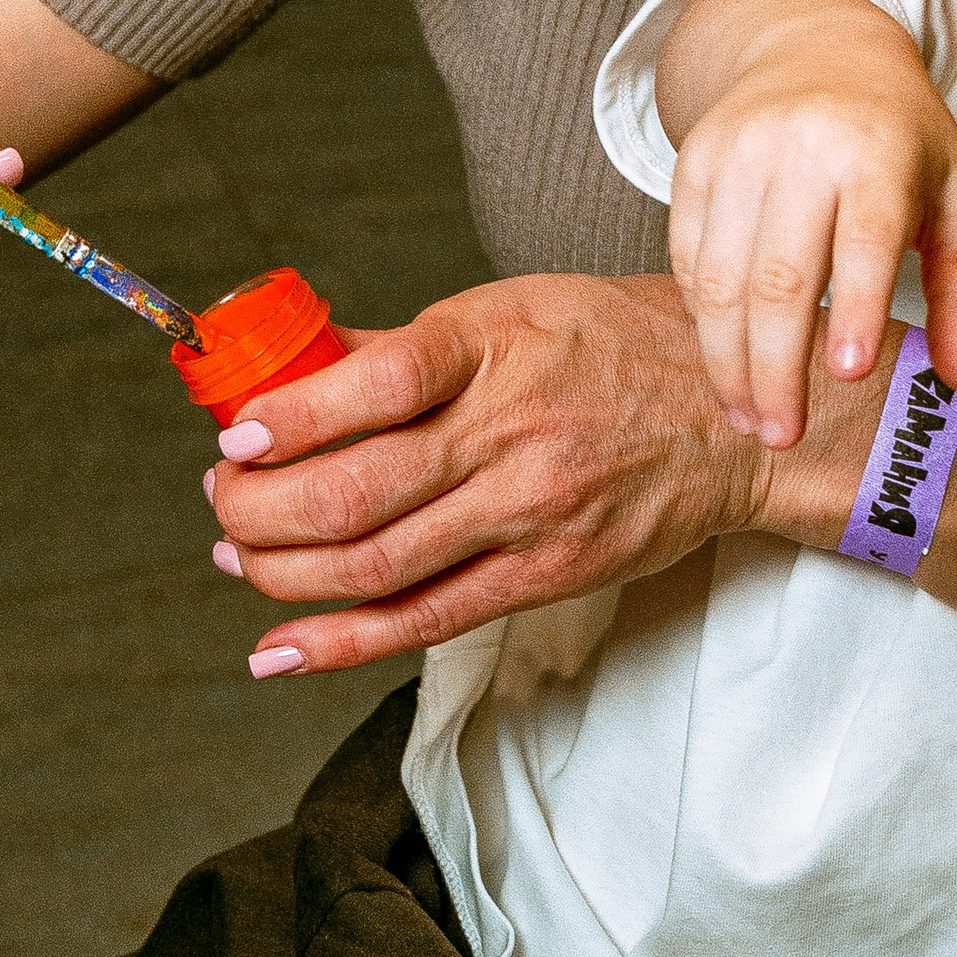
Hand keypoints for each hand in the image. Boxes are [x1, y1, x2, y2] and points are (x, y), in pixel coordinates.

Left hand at [207, 273, 805, 675]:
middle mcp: (514, 430)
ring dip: (278, 572)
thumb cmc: (618, 344)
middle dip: (255, 510)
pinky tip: (277, 649)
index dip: (289, 418)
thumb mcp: (515, 308)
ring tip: (240, 555)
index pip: (379, 382)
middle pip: (354, 493)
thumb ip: (404, 347)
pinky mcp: (546, 573)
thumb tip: (292, 370)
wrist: (734, 414)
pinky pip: (423, 621)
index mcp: (500, 344)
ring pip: (372, 565)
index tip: (234, 435)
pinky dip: (335, 644)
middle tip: (222, 499)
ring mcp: (531, 510)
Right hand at [664, 0, 956, 447]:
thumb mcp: (956, 197)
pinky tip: (725, 363)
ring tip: (750, 420)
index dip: (853, 305)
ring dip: (728, 360)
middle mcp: (801, 143)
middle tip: (784, 436)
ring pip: (717, 275)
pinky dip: (701, 319)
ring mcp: (737, 149)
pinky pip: (684, 255)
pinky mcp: (693, 160)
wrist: (818, 47)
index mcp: (878, 149)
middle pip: (777, 272)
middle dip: (775, 367)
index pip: (864, 235)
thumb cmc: (902, 139)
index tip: (847, 375)